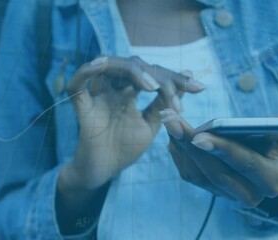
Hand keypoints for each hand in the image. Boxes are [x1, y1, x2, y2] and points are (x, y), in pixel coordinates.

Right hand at [59, 56, 204, 189]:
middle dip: (160, 75)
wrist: (104, 172)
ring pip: (109, 66)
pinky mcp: (83, 108)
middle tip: (179, 89)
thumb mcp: (151, 124)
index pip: (152, 74)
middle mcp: (114, 89)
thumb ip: (165, 103)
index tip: (200, 88)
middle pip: (134, 66)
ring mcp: (98, 96)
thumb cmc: (125, 148)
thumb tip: (189, 76)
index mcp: (130, 92)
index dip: (175, 78)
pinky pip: (77, 85)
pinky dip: (85, 72)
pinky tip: (101, 66)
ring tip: (153, 87)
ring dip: (132, 71)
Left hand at [161, 107, 277, 206]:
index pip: (244, 164)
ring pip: (198, 174)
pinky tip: (172, 135)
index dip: (222, 150)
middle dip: (190, 144)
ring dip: (179, 146)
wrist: (267, 164)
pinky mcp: (212, 190)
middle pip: (215, 171)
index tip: (199, 135)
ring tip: (169, 120)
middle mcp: (248, 195)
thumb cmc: (277, 143)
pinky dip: (178, 155)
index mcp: (270, 180)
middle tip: (171, 118)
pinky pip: (190, 175)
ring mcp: (227, 195)